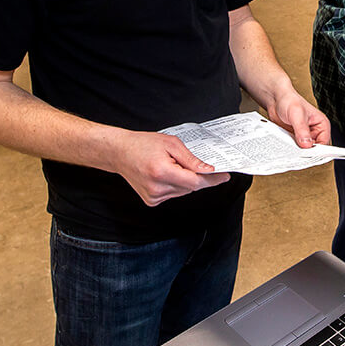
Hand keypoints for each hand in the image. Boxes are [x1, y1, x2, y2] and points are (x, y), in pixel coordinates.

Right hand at [111, 131, 231, 206]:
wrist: (119, 153)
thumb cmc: (143, 144)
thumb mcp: (171, 144)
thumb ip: (191, 159)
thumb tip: (208, 170)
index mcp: (162, 172)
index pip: (195, 182)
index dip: (212, 179)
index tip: (224, 176)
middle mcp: (157, 188)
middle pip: (190, 187)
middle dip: (198, 176)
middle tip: (197, 163)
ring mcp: (153, 197)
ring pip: (183, 191)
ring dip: (186, 180)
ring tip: (173, 164)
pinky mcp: (151, 201)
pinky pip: (174, 194)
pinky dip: (176, 185)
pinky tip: (167, 173)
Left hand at [266, 89, 331, 147]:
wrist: (276, 100)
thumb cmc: (289, 100)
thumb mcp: (297, 114)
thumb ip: (302, 129)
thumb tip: (307, 144)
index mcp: (322, 124)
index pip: (324, 142)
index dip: (317, 149)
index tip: (308, 153)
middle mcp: (315, 131)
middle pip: (314, 148)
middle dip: (306, 151)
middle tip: (298, 151)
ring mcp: (304, 136)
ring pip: (304, 150)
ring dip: (297, 150)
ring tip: (290, 146)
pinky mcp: (295, 139)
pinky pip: (295, 148)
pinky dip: (290, 149)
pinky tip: (285, 145)